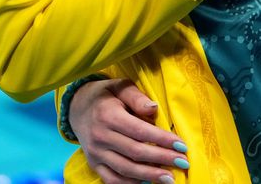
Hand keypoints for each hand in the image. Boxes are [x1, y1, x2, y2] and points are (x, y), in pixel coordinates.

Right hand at [70, 78, 186, 183]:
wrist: (77, 107)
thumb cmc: (106, 95)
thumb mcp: (121, 87)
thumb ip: (137, 97)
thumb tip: (154, 108)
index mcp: (108, 116)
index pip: (140, 131)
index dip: (162, 140)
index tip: (182, 145)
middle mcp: (100, 137)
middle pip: (135, 152)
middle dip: (162, 159)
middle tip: (183, 163)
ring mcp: (95, 153)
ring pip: (125, 169)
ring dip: (149, 175)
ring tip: (170, 179)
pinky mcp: (93, 164)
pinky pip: (111, 179)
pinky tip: (148, 182)